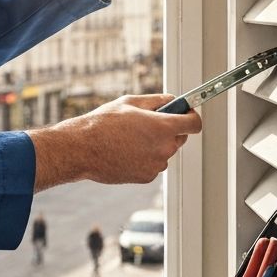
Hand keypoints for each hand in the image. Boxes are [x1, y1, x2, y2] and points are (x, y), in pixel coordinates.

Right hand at [81, 94, 202, 183]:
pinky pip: (154, 164)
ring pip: (165, 152)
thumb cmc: (103, 123)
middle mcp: (163, 148)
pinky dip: (146, 157)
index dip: (192, 116)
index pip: (194, 123)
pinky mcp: (147, 177)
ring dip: (156, 144)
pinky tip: (127, 150)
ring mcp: (156, 165)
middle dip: (171, 129)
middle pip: (180, 138)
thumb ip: (156, 101)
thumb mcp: (130, 103)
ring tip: (132, 137)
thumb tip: (171, 100)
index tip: (186, 113)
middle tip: (150, 122)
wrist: (83, 149)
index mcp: (162, 126)